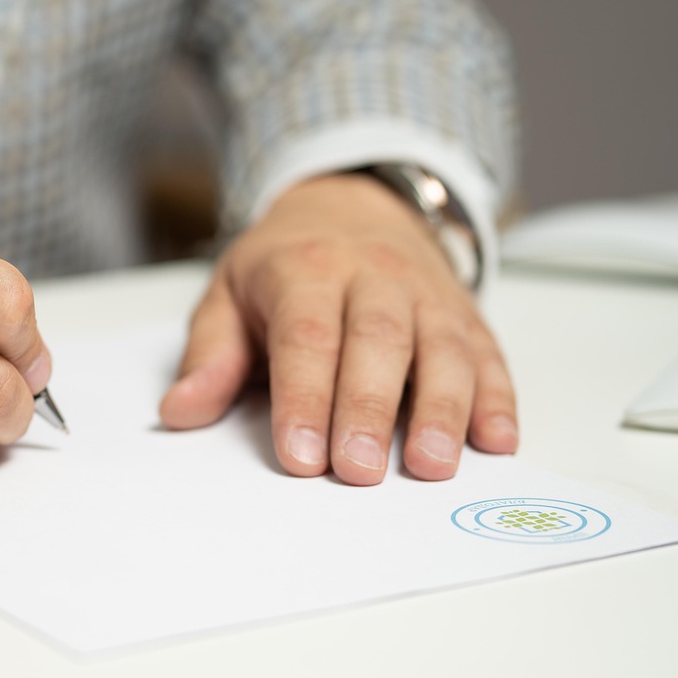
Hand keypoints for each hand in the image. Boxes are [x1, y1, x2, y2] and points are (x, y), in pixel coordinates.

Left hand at [159, 173, 517, 483]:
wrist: (352, 205)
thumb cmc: (284, 266)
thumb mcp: (228, 295)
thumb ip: (210, 356)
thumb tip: (180, 411)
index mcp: (305, 270)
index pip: (305, 336)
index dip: (303, 398)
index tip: (299, 457)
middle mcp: (373, 275)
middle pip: (377, 341)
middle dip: (369, 409)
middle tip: (359, 472)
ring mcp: (426, 293)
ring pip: (442, 347)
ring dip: (442, 409)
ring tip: (432, 466)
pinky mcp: (466, 313)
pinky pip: (487, 352)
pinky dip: (497, 398)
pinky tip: (497, 442)